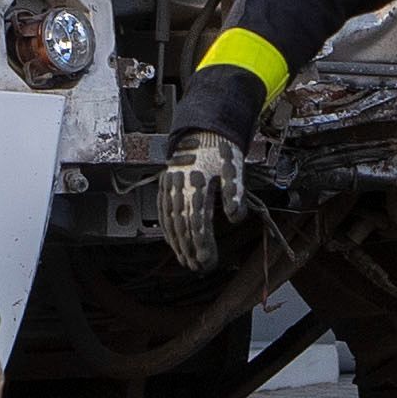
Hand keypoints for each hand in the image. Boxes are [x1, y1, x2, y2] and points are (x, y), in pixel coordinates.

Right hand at [157, 128, 249, 271]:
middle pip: (182, 226)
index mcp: (197, 184)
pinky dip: (165, 228)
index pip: (197, 223)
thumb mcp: (234, 170)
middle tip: (197, 267)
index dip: (201, 245)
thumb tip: (235, 218)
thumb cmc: (221, 151)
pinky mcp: (164, 184)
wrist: (203, 130)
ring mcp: (169, 185)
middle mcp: (179, 187)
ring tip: (185, 260)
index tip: (208, 262)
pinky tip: (171, 240)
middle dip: (189, 249)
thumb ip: (235, 194)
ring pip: (169, 220)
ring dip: (176, 243)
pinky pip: (161, 210)